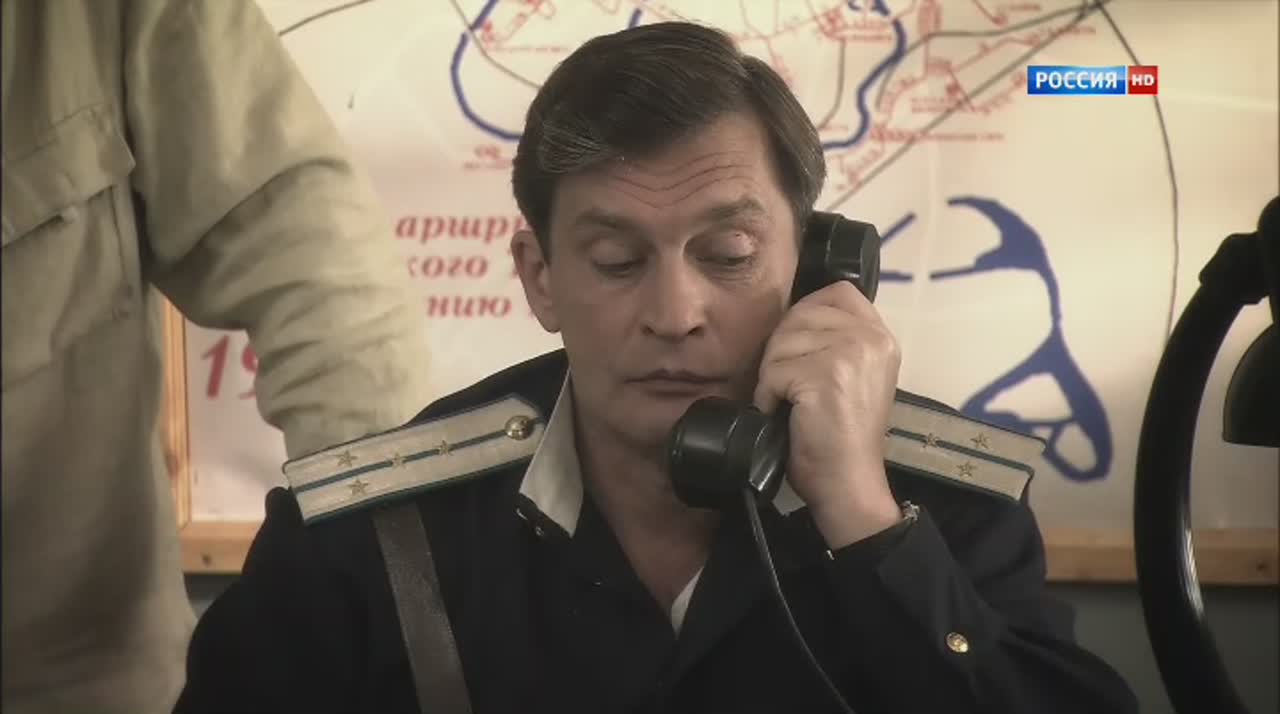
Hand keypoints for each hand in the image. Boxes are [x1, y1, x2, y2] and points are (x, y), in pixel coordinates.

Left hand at [753, 281, 902, 547]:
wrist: (849, 483)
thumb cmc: (842, 437)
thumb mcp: (853, 376)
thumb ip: (837, 341)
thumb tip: (795, 317)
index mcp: (881, 337)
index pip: (837, 292)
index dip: (807, 313)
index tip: (800, 350)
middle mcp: (871, 338)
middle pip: (801, 314)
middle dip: (783, 349)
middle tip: (792, 387)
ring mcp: (850, 353)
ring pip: (781, 341)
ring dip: (773, 376)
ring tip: (792, 405)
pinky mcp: (824, 374)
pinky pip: (773, 370)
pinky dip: (768, 396)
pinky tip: (784, 416)